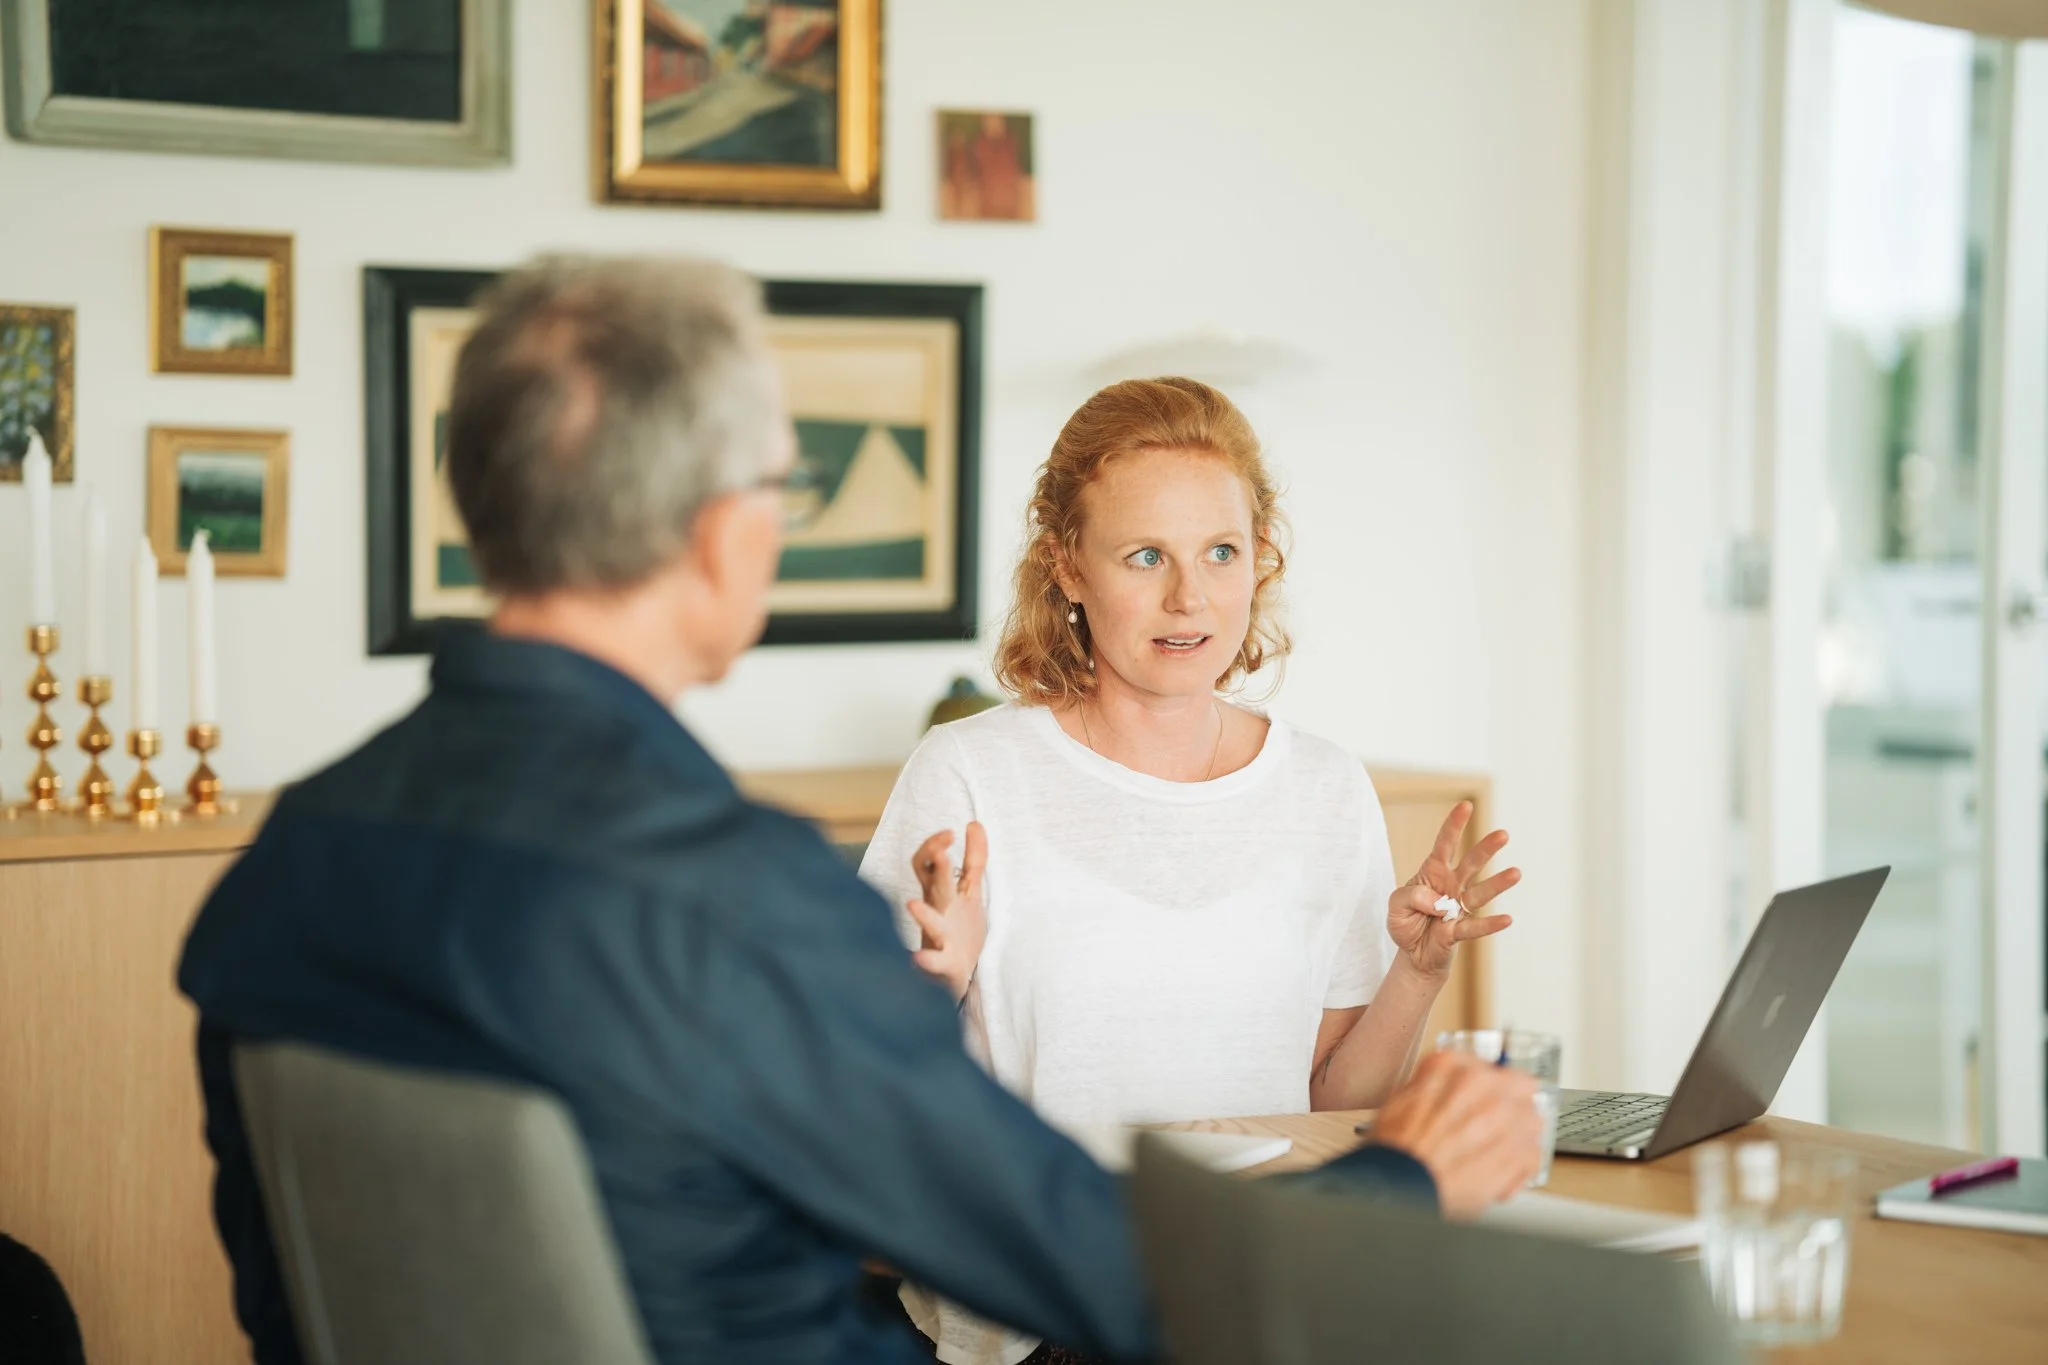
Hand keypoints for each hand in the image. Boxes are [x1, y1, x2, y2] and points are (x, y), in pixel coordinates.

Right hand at [904, 822, 987, 1001]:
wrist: (956, 975)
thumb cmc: (958, 927)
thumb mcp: (969, 890)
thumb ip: (973, 859)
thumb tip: (975, 823)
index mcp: (940, 892)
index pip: (931, 862)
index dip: (937, 845)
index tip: (953, 831)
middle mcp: (934, 910)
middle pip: (934, 884)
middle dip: (935, 869)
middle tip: (940, 851)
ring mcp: (937, 936)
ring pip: (931, 923)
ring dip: (923, 914)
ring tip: (912, 905)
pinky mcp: (943, 963)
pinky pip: (933, 962)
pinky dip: (924, 961)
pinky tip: (914, 958)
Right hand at [1368, 1050, 1543, 1217]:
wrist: (1401, 1182)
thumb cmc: (1398, 1148)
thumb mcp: (1402, 1098)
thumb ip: (1434, 1086)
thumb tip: (1445, 1092)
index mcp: (1453, 1066)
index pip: (1488, 1066)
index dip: (1486, 1087)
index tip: (1483, 1098)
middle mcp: (1484, 1085)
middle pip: (1521, 1087)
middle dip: (1511, 1106)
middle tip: (1495, 1125)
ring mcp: (1506, 1116)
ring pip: (1532, 1120)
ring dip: (1518, 1137)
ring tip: (1495, 1153)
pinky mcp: (1519, 1151)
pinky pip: (1533, 1155)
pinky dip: (1519, 1169)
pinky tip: (1499, 1176)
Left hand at [1387, 801, 1520, 979]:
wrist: (1412, 955)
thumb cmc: (1406, 923)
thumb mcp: (1395, 905)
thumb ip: (1410, 897)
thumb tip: (1437, 901)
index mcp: (1433, 873)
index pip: (1444, 845)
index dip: (1454, 826)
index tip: (1466, 806)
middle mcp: (1451, 886)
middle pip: (1471, 864)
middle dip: (1486, 848)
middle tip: (1503, 834)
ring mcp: (1458, 908)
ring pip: (1480, 892)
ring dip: (1497, 884)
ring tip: (1516, 873)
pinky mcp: (1460, 931)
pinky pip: (1475, 926)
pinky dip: (1490, 924)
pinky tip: (1507, 919)